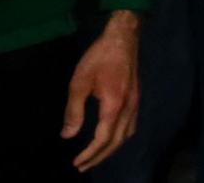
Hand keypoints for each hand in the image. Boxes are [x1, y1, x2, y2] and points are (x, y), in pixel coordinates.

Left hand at [65, 11, 139, 171]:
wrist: (123, 37)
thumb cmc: (99, 57)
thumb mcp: (79, 82)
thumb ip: (74, 111)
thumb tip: (67, 135)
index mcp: (114, 105)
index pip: (103, 138)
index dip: (90, 154)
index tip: (76, 163)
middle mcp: (128, 107)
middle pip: (117, 141)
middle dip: (100, 157)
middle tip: (82, 166)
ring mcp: (135, 102)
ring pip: (127, 135)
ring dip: (111, 149)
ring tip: (95, 156)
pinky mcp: (136, 97)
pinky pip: (131, 125)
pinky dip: (120, 137)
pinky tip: (110, 137)